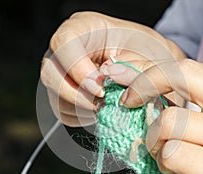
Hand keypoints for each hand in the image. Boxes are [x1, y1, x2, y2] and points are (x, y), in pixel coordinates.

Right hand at [40, 11, 185, 126]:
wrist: (146, 66)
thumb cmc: (148, 53)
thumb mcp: (151, 52)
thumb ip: (133, 65)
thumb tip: (107, 83)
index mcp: (85, 28)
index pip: (64, 42)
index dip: (77, 68)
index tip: (100, 88)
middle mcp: (67, 48)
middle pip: (50, 72)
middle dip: (76, 95)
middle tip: (102, 104)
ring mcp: (63, 71)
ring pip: (54, 95)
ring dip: (80, 108)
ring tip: (106, 107)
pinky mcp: (64, 92)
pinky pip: (62, 110)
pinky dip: (81, 117)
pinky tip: (99, 111)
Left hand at [114, 58, 202, 173]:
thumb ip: (194, 101)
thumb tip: (143, 88)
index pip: (185, 67)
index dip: (148, 68)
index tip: (123, 72)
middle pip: (178, 75)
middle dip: (142, 83)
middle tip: (128, 99)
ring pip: (168, 121)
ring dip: (154, 139)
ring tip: (164, 152)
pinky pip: (172, 154)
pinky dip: (163, 162)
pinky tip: (174, 170)